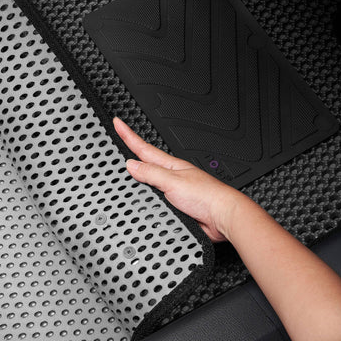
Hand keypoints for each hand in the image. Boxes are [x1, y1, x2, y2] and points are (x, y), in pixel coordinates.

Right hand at [113, 117, 252, 241]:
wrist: (223, 218)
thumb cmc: (207, 196)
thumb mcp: (173, 181)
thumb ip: (151, 173)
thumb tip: (131, 164)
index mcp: (171, 166)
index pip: (144, 148)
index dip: (129, 135)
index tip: (117, 123)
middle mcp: (173, 176)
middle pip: (147, 160)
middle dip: (132, 148)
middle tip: (120, 135)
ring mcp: (175, 190)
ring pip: (151, 179)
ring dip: (140, 170)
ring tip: (129, 158)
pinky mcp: (177, 206)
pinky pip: (157, 196)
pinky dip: (147, 192)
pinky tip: (145, 193)